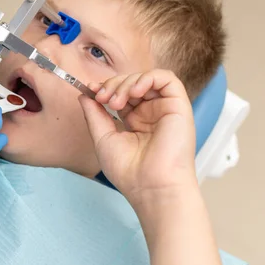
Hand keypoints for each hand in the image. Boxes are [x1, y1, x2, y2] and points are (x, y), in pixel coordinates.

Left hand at [78, 69, 196, 205]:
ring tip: (115, 102)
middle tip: (102, 97)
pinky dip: (147, 78)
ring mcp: (164, 109)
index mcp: (135, 121)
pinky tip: (134, 91)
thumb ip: (94, 114)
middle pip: (131, 83)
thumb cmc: (128, 170)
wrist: (151, 187)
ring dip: (126, 83)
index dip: (105, 87)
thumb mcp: (103, 138)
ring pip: (146, 78)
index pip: (120, 93)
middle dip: (113, 84)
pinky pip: (167, 79)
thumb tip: (84, 94)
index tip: (90, 90)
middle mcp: (151, 113)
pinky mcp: (179, 106)